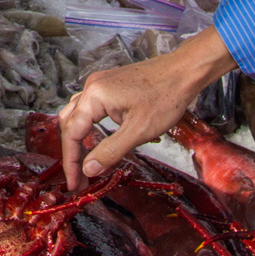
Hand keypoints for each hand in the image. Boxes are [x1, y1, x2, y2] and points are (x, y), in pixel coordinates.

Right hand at [60, 29, 234, 188]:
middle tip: (78, 179)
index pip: (72, 134)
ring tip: (84, 164)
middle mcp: (93, 86)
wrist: (184, 71)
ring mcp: (101, 83)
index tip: (75, 184)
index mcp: (95, 96)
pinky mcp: (110, 85)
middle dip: (72, 153)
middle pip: (70, 124)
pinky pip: (90, 108)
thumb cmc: (166, 96)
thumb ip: (110, 152)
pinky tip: (96, 140)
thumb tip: (88, 170)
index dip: (71, 162)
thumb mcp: (138, 131)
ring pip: (78, 115)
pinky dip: (88, 127)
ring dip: (78, 140)